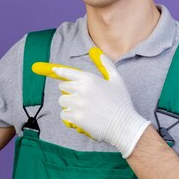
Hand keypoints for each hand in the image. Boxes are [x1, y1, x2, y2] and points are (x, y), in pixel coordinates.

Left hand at [33, 47, 149, 157]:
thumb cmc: (121, 103)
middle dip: (69, 91)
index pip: (67, 72)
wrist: (124, 126)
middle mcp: (81, 90)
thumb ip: (107, 65)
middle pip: (62, 86)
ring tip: (83, 109)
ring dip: (69, 104)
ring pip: (62, 101)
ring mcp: (77, 104)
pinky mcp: (75, 117)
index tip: (53, 70)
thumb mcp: (117, 80)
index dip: (59, 71)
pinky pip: (64, 114)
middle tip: (81, 97)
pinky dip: (69, 117)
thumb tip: (98, 52)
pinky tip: (81, 118)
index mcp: (89, 79)